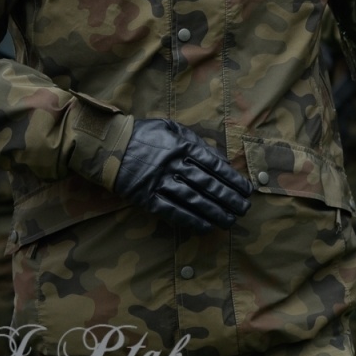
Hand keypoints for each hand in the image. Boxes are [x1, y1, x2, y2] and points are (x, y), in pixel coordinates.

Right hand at [113, 119, 251, 232]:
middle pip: (207, 184)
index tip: (246, 190)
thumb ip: (196, 142)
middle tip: (244, 209)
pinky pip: (171, 211)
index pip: (214, 165)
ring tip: (230, 221)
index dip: (232, 179)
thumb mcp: (173, 128)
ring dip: (213, 212)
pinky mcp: (145, 197)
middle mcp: (173, 164)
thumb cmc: (146, 135)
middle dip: (228, 198)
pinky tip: (204, 227)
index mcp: (182, 146)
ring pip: (192, 199)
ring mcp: (159, 182)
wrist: (109, 145)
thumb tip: (220, 160)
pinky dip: (189, 220)